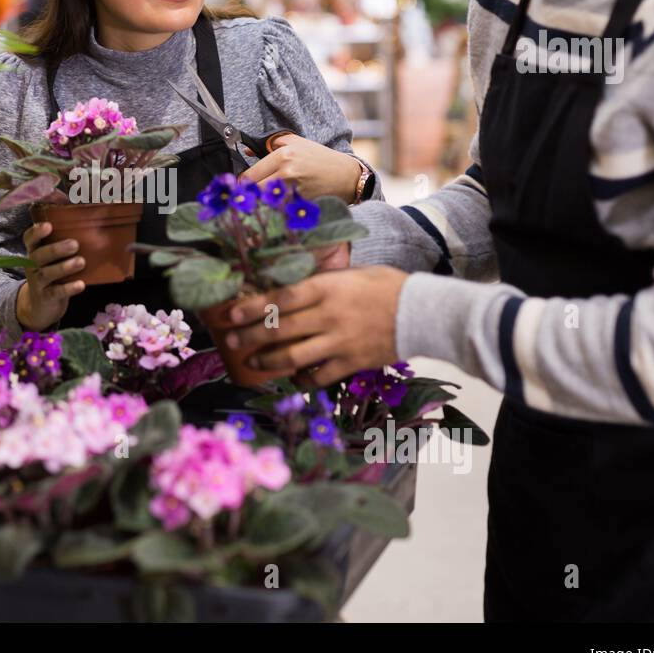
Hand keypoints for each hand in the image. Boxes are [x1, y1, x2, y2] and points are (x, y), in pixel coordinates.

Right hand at [15, 222, 85, 330]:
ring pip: (47, 273)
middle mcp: (32, 266)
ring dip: (64, 267)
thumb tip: (97, 234)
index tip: (49, 225)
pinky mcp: (45, 298)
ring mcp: (37, 283)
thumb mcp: (53, 261)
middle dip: (56, 249)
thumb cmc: (53, 276)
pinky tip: (80, 284)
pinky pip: (56, 292)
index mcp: (34, 252)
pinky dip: (68, 288)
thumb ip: (65, 248)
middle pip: (38, 256)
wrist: (41, 307)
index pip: (29, 239)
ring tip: (81, 262)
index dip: (36, 232)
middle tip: (75, 245)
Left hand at [222, 267, 407, 385]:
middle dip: (250, 336)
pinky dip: (302, 379)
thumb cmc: (387, 286)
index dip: (252, 307)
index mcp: (327, 288)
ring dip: (267, 361)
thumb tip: (290, 287)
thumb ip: (322, 281)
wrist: (423, 312)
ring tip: (252, 362)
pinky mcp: (351, 363)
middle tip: (230, 340)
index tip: (231, 313)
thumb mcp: (352, 273)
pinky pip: (318, 376)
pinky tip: (292, 377)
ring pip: (293, 356)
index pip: (280, 298)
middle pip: (280, 328)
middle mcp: (329, 315)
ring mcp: (339, 342)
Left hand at [238, 134, 363, 202]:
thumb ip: (271, 143)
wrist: (345, 176)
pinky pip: (278, 210)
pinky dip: (275, 209)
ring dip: (261, 203)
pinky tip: (280, 205)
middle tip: (251, 194)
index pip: (249, 175)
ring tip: (265, 199)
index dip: (242, 182)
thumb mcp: (296, 142)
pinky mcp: (299, 205)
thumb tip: (248, 151)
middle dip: (249, 194)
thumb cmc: (320, 158)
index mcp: (283, 156)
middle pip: (253, 191)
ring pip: (263, 203)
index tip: (243, 185)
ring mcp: (293, 191)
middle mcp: (286, 173)